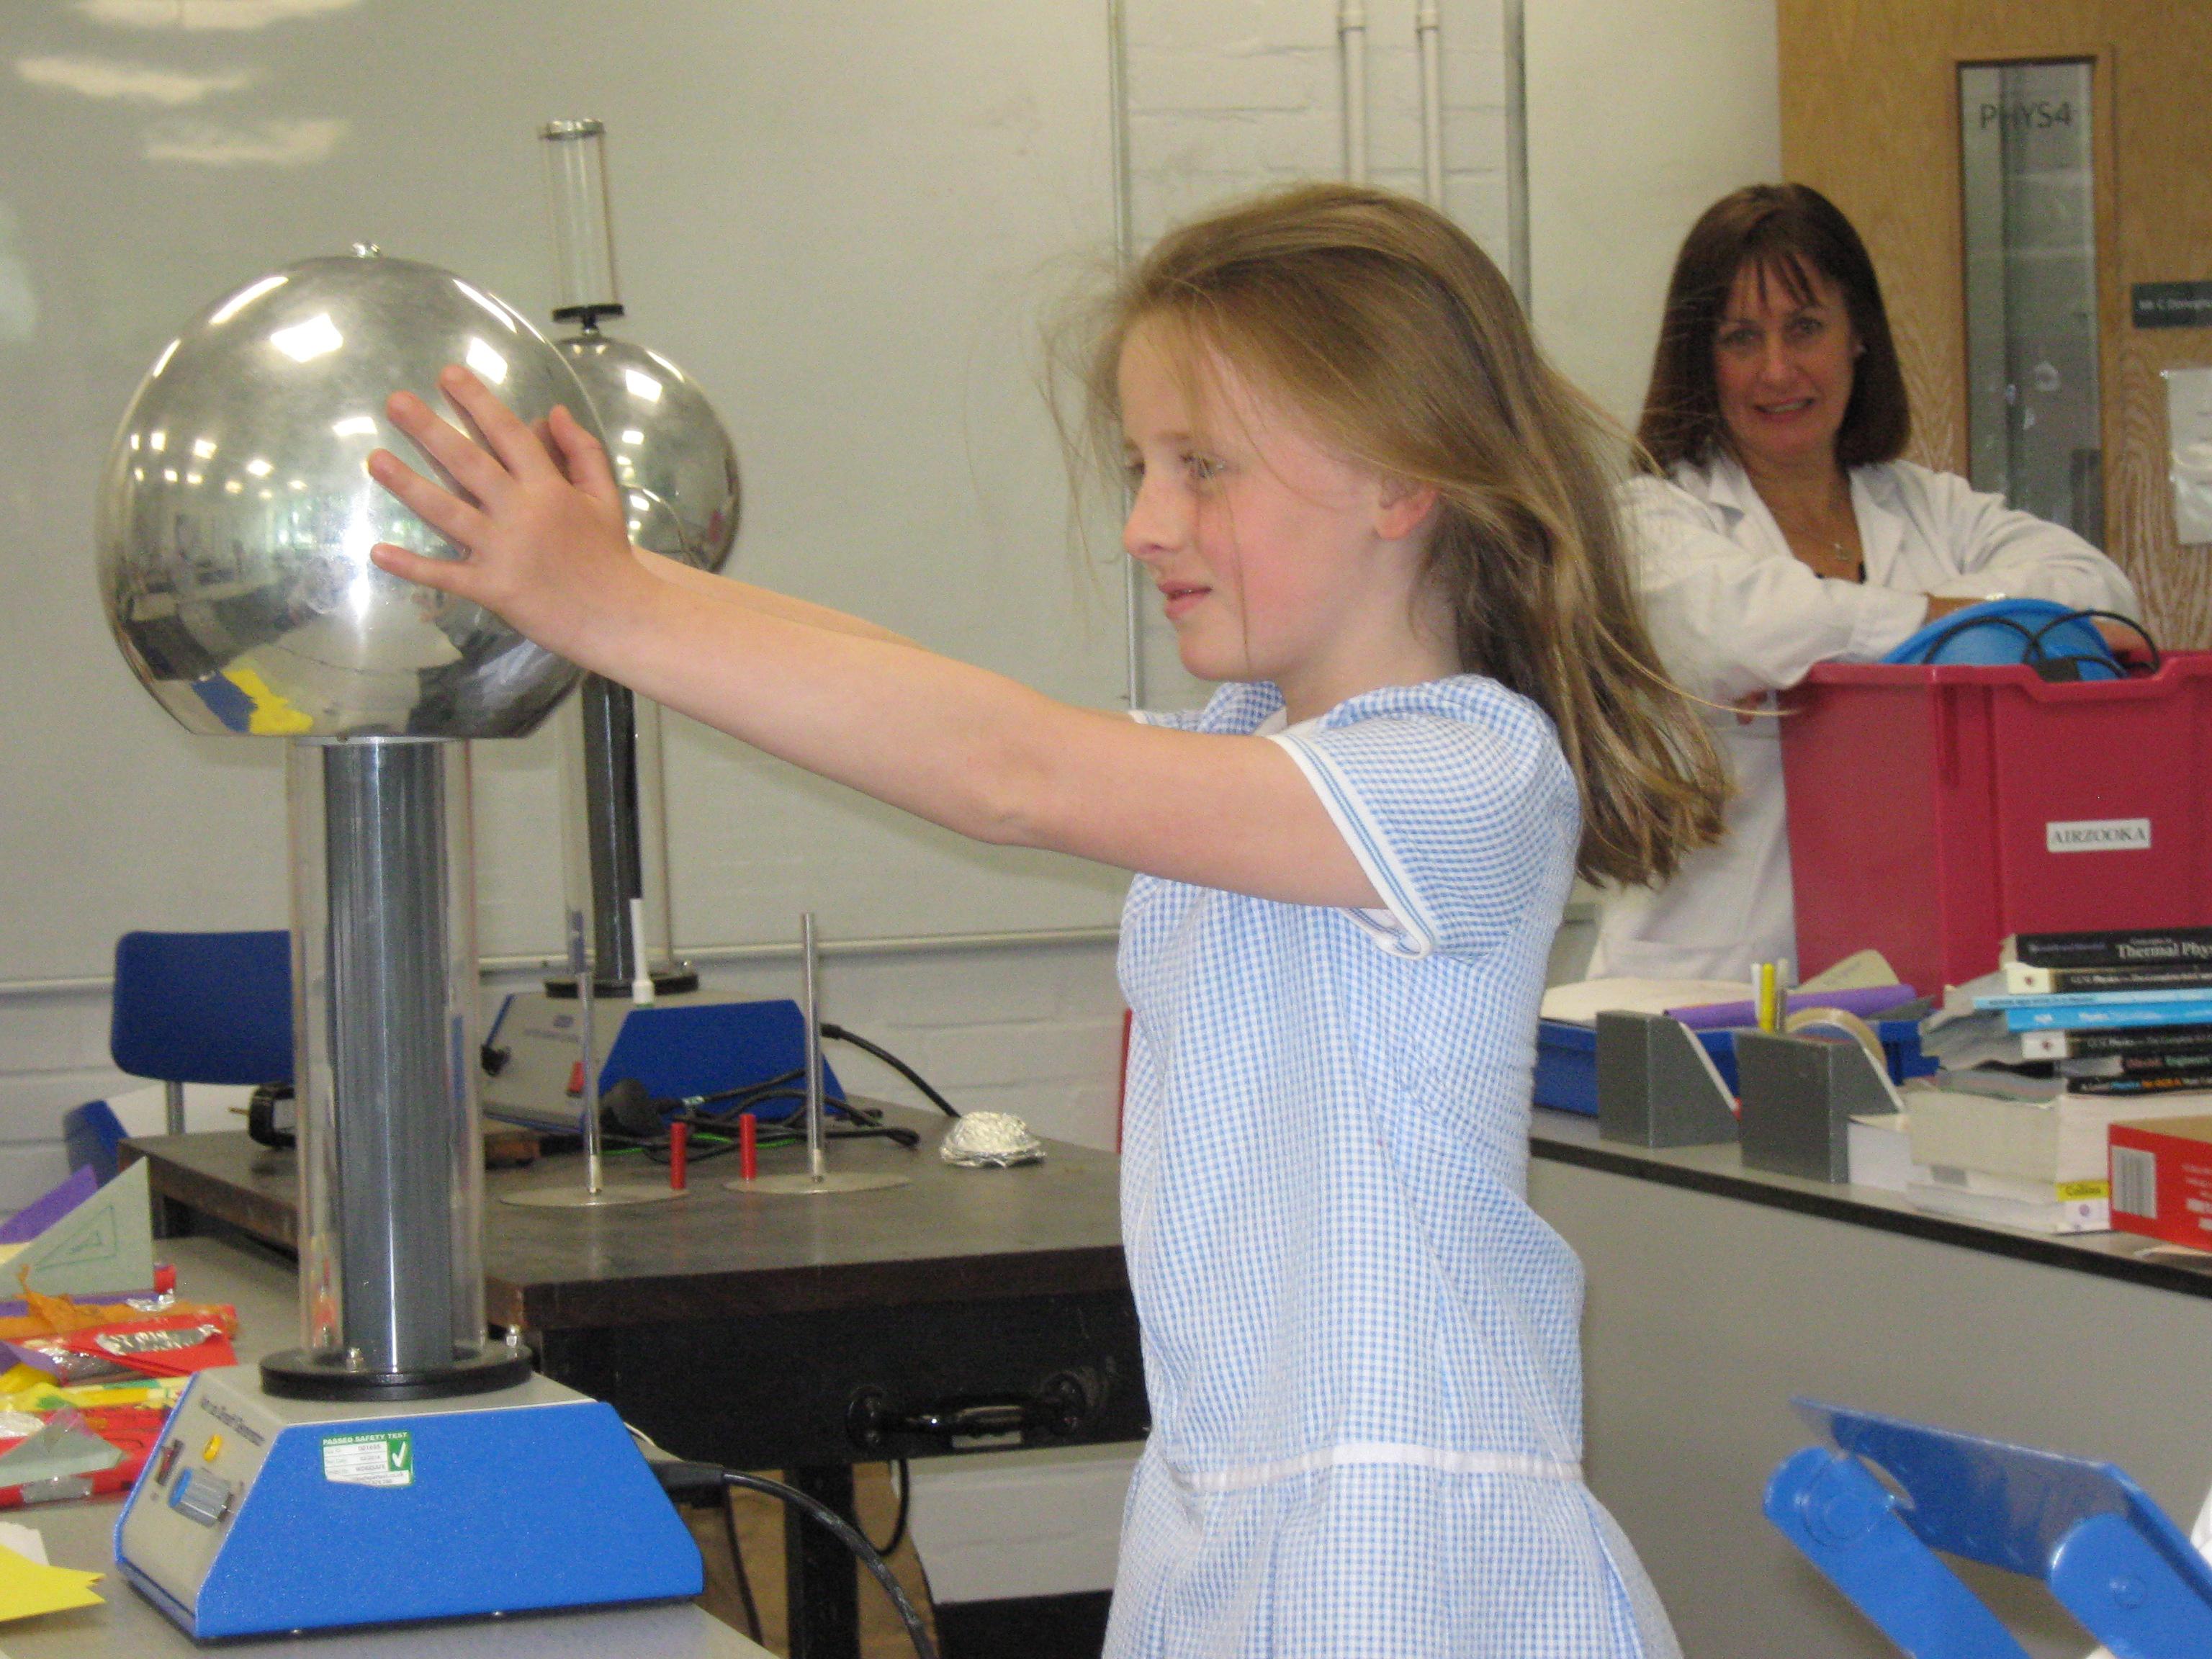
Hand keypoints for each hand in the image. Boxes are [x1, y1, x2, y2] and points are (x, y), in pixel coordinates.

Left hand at [366, 365, 644, 658]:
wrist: (619, 617)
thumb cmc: (609, 555)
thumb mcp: (605, 496)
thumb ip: (582, 451)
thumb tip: (553, 410)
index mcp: (550, 488)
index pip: (509, 434)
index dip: (478, 402)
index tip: (448, 375)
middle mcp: (521, 513)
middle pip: (469, 464)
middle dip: (430, 430)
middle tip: (394, 402)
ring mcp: (503, 551)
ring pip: (447, 513)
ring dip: (408, 486)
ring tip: (375, 459)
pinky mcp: (492, 588)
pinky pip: (446, 575)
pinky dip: (412, 567)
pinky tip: (378, 552)